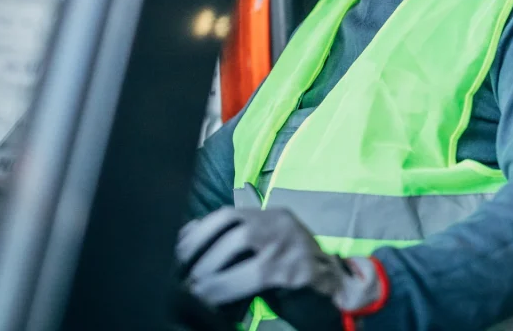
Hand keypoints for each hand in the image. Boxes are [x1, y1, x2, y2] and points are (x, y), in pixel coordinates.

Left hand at [176, 206, 386, 329]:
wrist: (335, 292)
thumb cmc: (291, 274)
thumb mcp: (264, 250)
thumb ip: (234, 243)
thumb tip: (189, 239)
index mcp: (270, 216)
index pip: (226, 215)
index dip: (197, 234)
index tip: (177, 253)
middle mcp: (280, 222)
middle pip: (231, 227)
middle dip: (200, 253)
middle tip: (182, 276)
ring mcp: (290, 243)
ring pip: (241, 245)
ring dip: (211, 270)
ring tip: (194, 289)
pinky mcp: (296, 269)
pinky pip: (254, 274)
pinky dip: (227, 286)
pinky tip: (214, 298)